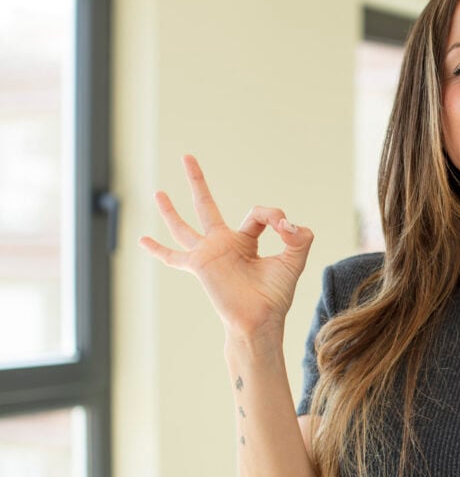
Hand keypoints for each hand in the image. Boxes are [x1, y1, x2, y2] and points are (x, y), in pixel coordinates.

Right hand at [138, 155, 313, 339]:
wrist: (260, 319)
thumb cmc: (275, 294)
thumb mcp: (294, 261)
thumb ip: (300, 237)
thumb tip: (286, 222)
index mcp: (247, 241)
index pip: (258, 214)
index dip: (274, 215)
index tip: (285, 227)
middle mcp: (224, 244)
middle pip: (206, 205)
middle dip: (197, 181)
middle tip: (187, 156)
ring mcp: (208, 253)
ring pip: (184, 225)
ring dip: (170, 210)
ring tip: (158, 193)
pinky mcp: (199, 264)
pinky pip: (173, 256)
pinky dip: (158, 249)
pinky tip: (142, 240)